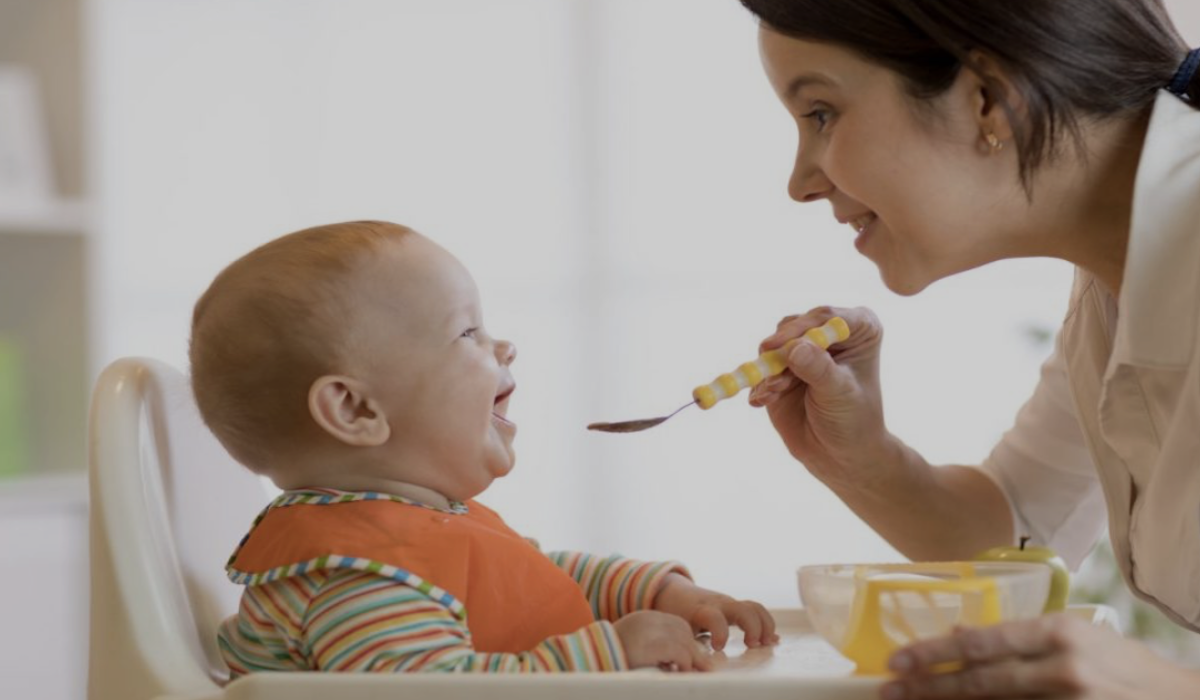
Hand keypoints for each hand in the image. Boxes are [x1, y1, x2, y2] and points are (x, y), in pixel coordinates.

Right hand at [612, 610, 712, 670]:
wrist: (591, 659)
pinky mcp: (651, 646)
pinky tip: (678, 672)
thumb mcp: (633, 646)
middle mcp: (648, 620)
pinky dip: (684, 663)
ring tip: (683, 672)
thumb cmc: (611, 658)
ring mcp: (649, 631)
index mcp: (643, 618)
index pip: (677, 624)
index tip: (687, 658)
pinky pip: (680, 652)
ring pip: (684, 641)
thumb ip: (653, 647)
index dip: (686, 641)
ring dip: (688, 659)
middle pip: (683, 630)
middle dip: (691, 649)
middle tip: (690, 667)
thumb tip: (676, 661)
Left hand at [651, 573, 777, 650]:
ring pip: (754, 607)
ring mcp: (730, 604)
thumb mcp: (679, 629)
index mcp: (701, 610)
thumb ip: (689, 644)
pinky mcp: (737, 607)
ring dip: (765, 625)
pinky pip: (756, 611)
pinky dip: (766, 624)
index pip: (714, 617)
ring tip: (766, 644)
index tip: (718, 648)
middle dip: (753, 627)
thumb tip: (700, 662)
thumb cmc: (678, 614)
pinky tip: (772, 639)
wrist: (677, 594)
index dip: (720, 633)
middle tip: (752, 645)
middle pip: (743, 608)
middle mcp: (719, 604)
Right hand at [748, 306, 890, 488]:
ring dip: (771, 369)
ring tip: (776, 393)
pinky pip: (762, 364)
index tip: (779, 346)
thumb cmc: (853, 421)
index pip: (826, 317)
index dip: (801, 329)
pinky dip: (761, 382)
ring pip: (775, 343)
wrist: (837, 455)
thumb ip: (818, 369)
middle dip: (782, 352)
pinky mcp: (782, 366)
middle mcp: (831, 332)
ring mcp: (805, 348)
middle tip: (773, 377)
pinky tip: (765, 401)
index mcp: (859, 328)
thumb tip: (795, 347)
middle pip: (796, 326)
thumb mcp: (839, 394)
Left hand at [882, 613, 1199, 698]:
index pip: (983, 642)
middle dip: (929, 687)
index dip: (935, 653)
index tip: (897, 660)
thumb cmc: (1124, 666)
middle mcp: (1064, 669)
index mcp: (1061, 633)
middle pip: (981, 682)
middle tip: (889, 690)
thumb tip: (959, 636)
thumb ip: (1019, 637)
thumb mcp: (1076, 636)